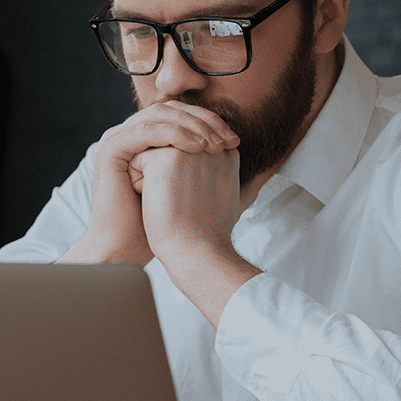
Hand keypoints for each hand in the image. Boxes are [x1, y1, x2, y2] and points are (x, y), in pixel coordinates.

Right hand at [58, 100, 238, 265]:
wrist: (129, 246)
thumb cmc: (161, 225)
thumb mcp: (192, 190)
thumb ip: (211, 173)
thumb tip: (250, 170)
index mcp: (147, 139)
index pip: (181, 114)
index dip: (209, 121)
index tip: (235, 141)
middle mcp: (131, 134)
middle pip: (171, 109)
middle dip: (203, 120)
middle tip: (227, 138)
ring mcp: (118, 139)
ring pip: (160, 114)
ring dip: (192, 125)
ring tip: (213, 144)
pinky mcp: (110, 149)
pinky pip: (146, 131)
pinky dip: (174, 134)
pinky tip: (195, 148)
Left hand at [131, 144, 262, 327]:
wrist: (197, 253)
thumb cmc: (210, 235)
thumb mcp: (236, 202)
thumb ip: (247, 185)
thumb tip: (262, 177)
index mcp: (227, 154)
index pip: (187, 150)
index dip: (182, 178)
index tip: (193, 203)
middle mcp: (210, 146)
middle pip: (167, 150)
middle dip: (167, 177)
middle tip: (181, 206)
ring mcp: (190, 150)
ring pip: (151, 154)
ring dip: (153, 180)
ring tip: (170, 204)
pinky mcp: (166, 158)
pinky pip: (137, 161)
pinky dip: (140, 185)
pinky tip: (158, 203)